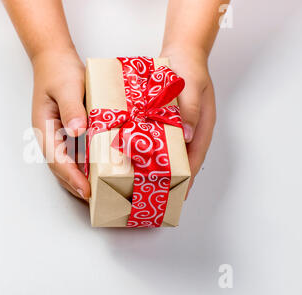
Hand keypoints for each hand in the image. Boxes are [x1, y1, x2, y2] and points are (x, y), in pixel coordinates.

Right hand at [31, 50, 89, 199]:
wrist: (54, 58)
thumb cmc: (59, 71)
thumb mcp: (67, 87)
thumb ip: (71, 108)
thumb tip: (76, 131)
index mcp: (44, 129)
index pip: (57, 160)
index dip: (71, 177)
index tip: (86, 191)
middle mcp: (48, 137)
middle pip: (60, 169)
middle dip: (75, 186)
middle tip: (96, 199)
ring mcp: (56, 136)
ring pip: (66, 164)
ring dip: (79, 179)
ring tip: (97, 192)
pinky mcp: (65, 132)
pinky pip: (73, 155)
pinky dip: (83, 166)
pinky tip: (97, 170)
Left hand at [160, 47, 215, 195]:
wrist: (181, 52)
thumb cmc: (190, 68)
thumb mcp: (192, 88)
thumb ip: (191, 111)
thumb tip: (188, 136)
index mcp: (202, 127)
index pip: (196, 158)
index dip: (188, 178)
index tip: (179, 194)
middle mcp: (191, 130)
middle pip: (183, 159)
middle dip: (173, 177)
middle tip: (158, 193)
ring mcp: (179, 125)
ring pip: (171, 150)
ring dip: (162, 165)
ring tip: (146, 180)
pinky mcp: (166, 119)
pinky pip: (160, 137)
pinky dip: (153, 148)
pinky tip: (139, 154)